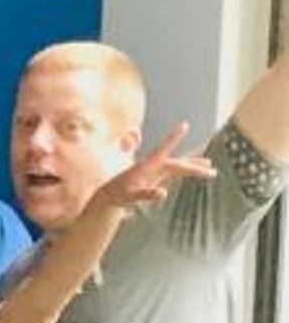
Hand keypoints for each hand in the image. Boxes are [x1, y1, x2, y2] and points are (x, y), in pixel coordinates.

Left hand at [95, 120, 213, 213]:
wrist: (109, 195)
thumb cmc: (118, 195)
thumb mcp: (130, 197)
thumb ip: (145, 194)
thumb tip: (163, 194)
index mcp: (146, 165)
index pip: (163, 149)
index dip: (174, 137)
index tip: (184, 124)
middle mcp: (153, 165)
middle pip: (178, 164)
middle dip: (195, 167)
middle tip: (213, 171)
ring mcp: (155, 170)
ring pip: (179, 167)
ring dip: (195, 168)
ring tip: (212, 170)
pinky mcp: (156, 175)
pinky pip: (175, 172)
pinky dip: (187, 171)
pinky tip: (197, 171)